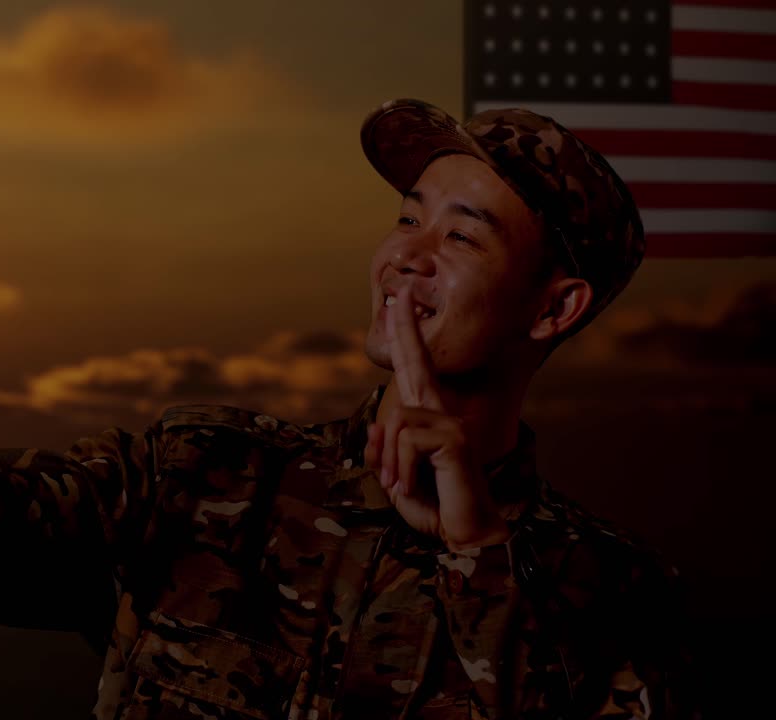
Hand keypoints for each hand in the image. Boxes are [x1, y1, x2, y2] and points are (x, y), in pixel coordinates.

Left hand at [363, 285, 509, 550]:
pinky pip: (406, 440)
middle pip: (417, 364)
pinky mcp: (454, 438)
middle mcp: (441, 414)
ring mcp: (450, 423)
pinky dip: (401, 468)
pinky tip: (413, 486)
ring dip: (390, 463)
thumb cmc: (434, 506)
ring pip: (396, 423)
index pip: (413, 372)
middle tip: (396, 294)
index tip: (398, 306)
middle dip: (404, 330)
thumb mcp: (395, 478)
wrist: (463, 536)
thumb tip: (378, 425)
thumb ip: (383, 452)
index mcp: (426, 420)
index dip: (406, 339)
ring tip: (402, 487)